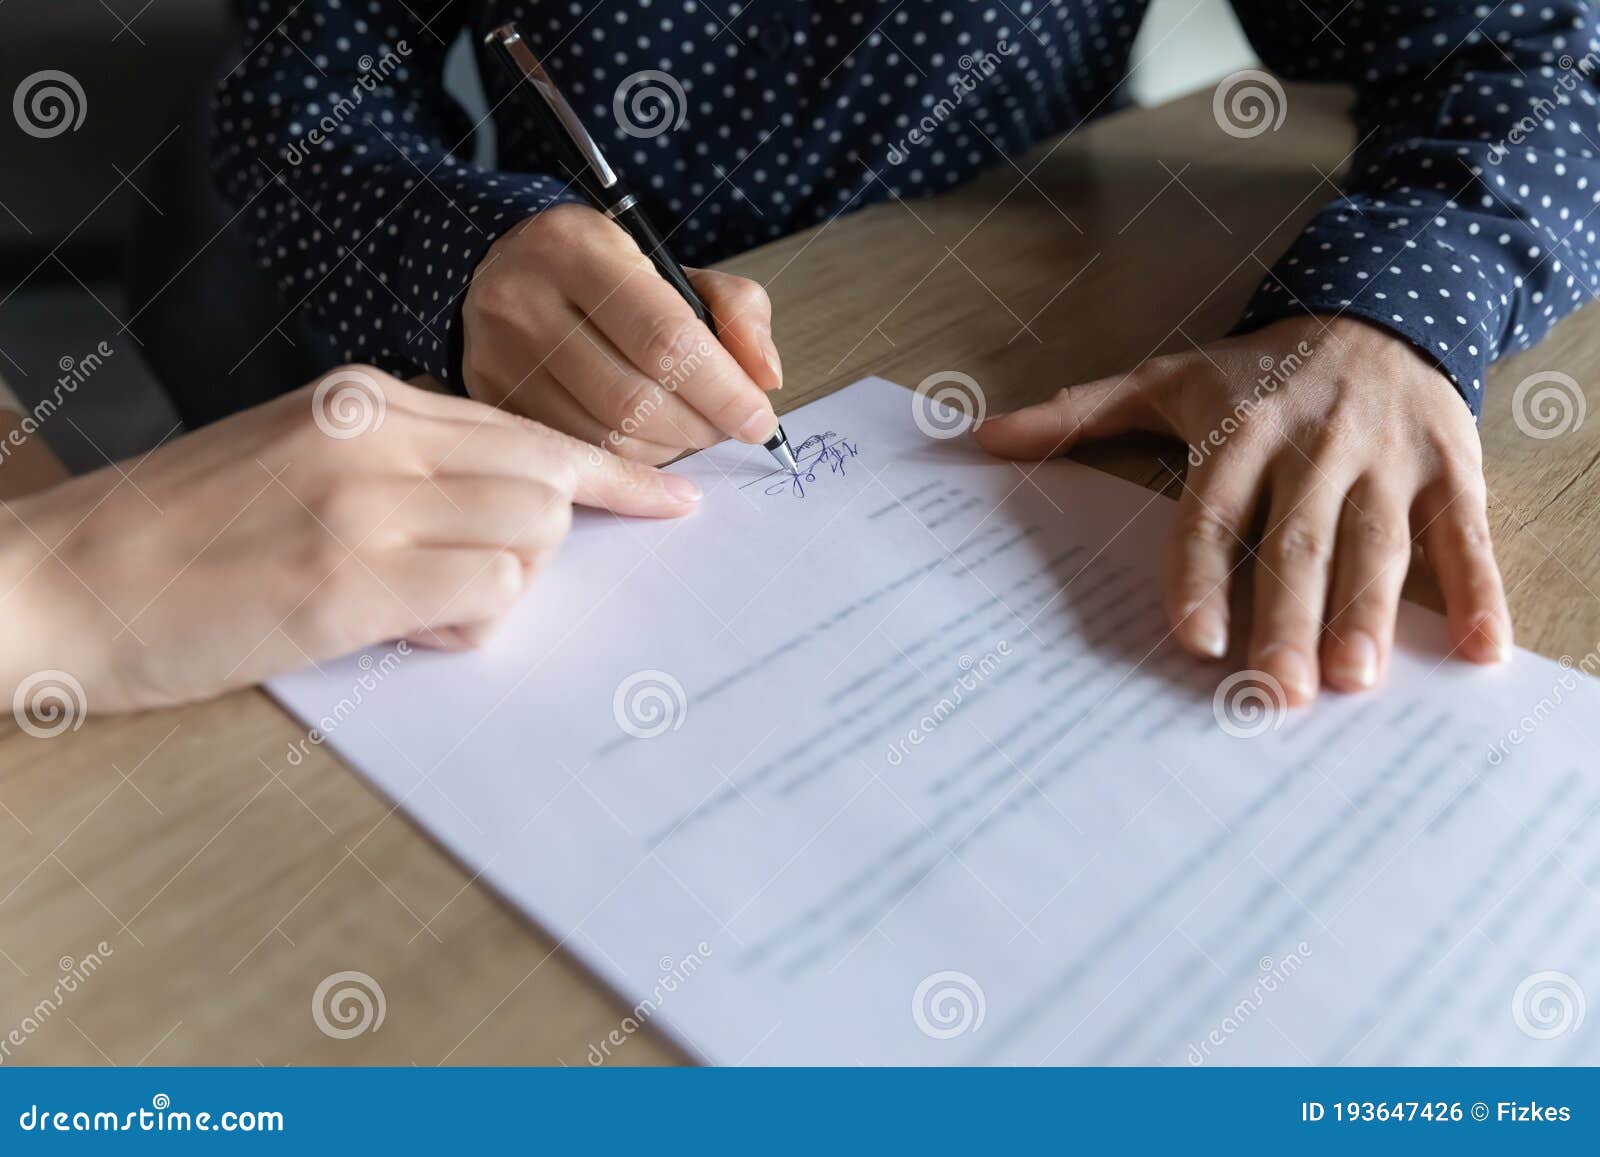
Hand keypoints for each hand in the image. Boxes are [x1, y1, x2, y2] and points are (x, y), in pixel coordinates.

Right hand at [0, 366, 699, 712]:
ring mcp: (363, 505)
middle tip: (460, 584)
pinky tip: (395, 632)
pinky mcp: (348, 583)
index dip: (611, 477)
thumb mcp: (296, 458)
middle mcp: (373, 434)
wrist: (59, 583)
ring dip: (495, 588)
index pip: (529, 427)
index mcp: (363, 398)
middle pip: (549, 481)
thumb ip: (403, 464)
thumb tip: (514, 508)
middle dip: (538, 546)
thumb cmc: (180, 536)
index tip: (670, 503)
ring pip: (532, 537)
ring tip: (408, 609)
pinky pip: (489, 597)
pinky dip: (465, 629)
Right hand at [463, 203, 782, 463]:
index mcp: (577, 250)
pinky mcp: (490, 401)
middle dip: (700, 426)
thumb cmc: (605, 275)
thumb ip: (737, 309)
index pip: (665, 337)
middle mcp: (524, 301)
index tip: (758, 419)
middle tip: (725, 426)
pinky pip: (577, 453)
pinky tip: (648, 441)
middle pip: (635, 399)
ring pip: (605, 437)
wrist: (506, 273)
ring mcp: (498, 357)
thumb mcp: (674, 268)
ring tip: (688, 429)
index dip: (723, 390)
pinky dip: (629, 463)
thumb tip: (764, 378)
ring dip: (668, 449)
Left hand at [974, 316, 1510, 703]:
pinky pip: (1466, 535)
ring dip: (1370, 612)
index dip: (1201, 574)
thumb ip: (1080, 413)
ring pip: (1378, 542)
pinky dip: (1479, 590)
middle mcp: (1313, 446)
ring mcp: (1387, 460)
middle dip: (1288, 616)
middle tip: (1277, 692)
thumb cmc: (1258, 369)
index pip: (1214, 512)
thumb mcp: (1169, 378)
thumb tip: (983, 437)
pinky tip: (1483, 650)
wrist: (1382, 306)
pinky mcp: (1452, 468)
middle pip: (1297, 541)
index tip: (1194, 639)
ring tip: (1356, 680)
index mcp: (1240, 431)